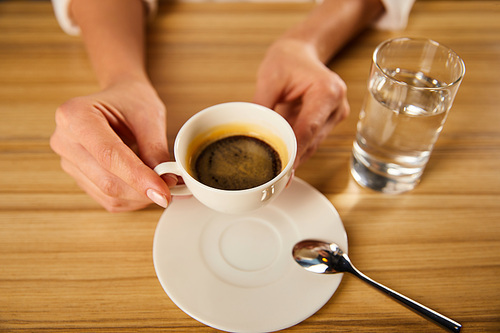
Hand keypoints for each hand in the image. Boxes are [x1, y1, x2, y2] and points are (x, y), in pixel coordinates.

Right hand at [50, 79, 176, 211]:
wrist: (119, 98)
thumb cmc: (132, 100)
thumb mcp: (150, 116)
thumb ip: (155, 150)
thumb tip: (166, 181)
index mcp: (75, 115)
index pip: (109, 155)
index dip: (138, 177)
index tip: (163, 190)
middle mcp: (64, 139)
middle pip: (107, 180)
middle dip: (142, 189)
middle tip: (171, 185)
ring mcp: (68, 161)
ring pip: (108, 194)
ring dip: (139, 197)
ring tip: (161, 182)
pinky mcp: (78, 177)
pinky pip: (107, 199)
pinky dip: (131, 199)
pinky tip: (145, 187)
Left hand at [253, 38, 349, 165]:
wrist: (300, 53)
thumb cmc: (287, 61)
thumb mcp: (269, 79)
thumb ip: (262, 107)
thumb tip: (252, 133)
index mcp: (327, 91)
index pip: (309, 129)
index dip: (295, 151)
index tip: (284, 171)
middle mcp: (337, 105)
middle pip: (312, 141)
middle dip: (292, 157)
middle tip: (273, 176)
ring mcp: (335, 115)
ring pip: (312, 144)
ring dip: (293, 153)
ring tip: (273, 167)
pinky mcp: (329, 122)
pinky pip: (310, 140)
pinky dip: (296, 146)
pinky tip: (281, 152)